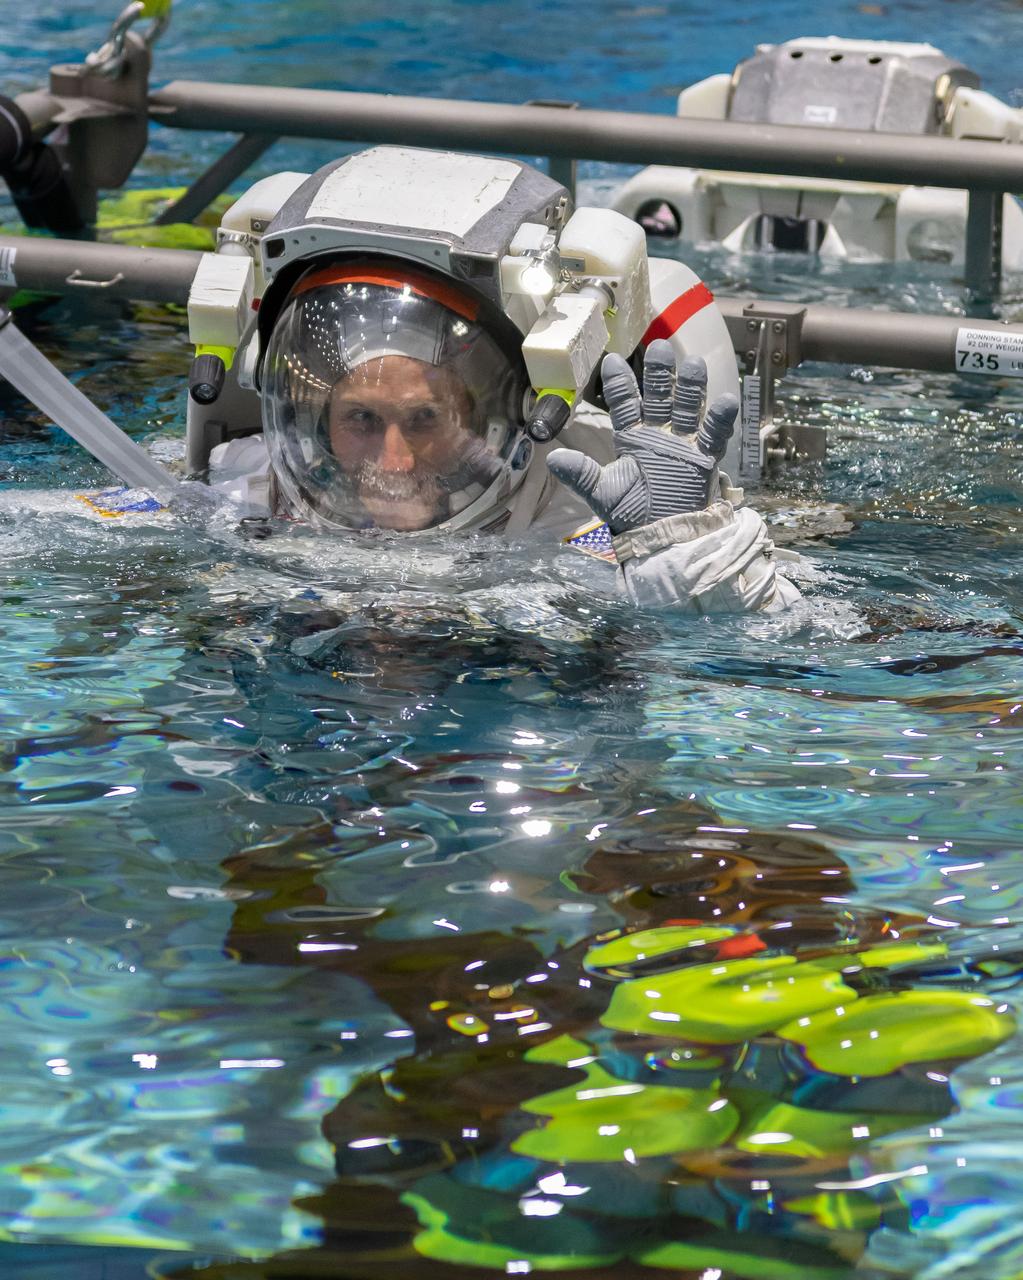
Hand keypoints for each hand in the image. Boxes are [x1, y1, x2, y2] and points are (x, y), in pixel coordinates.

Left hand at [546, 340, 738, 534]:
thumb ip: (581, 474)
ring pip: (687, 408)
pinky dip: (720, 419)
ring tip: (693, 364)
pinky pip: (714, 435)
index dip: (620, 383)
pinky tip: (726, 400)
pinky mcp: (704, 458)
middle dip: (659, 374)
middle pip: (660, 396)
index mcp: (632, 438)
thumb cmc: (631, 514)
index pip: (626, 403)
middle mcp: (658, 434)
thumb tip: (552, 458)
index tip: (612, 360)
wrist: (660, 538)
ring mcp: (683, 443)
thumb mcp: (602, 493)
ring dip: (691, 387)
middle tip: (659, 346)